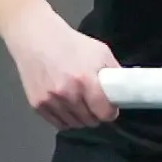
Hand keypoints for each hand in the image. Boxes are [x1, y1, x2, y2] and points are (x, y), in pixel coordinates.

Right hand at [1, 5, 120, 129]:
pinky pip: (58, 123)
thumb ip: (114, 72)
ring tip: (80, 102)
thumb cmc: (70, 43)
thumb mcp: (100, 51)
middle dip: (96, 114)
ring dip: (81, 117)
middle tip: (94, 102)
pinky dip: (66, 118)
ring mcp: (50, 100)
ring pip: (74, 124)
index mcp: (85, 80)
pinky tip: (67, 106)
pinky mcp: (37, 104)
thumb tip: (125, 89)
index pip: (104, 113)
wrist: (35, 38)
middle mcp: (67, 93)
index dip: (110, 112)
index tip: (110, 108)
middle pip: (90, 121)